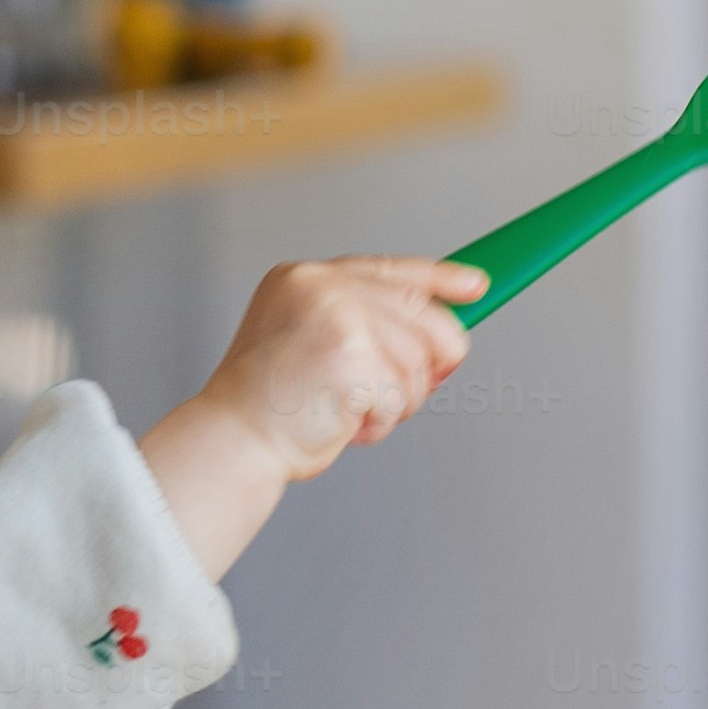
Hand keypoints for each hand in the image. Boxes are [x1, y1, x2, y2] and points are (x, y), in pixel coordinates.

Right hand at [138, 255, 485, 569]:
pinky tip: (346, 423)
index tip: (475, 285)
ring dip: (398, 401)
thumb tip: (438, 337)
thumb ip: (364, 327)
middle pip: (422, 312)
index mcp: (304, 278)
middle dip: (435, 357)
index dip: (440, 278)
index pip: (390, 267)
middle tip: (426, 383)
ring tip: (352, 412)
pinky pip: (402, 393)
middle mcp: (320, 285)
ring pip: (417, 360)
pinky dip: (383, 421)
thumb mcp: (313, 345)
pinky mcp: (353, 353)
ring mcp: (337, 315)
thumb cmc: (268, 408)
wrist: (232, 441)